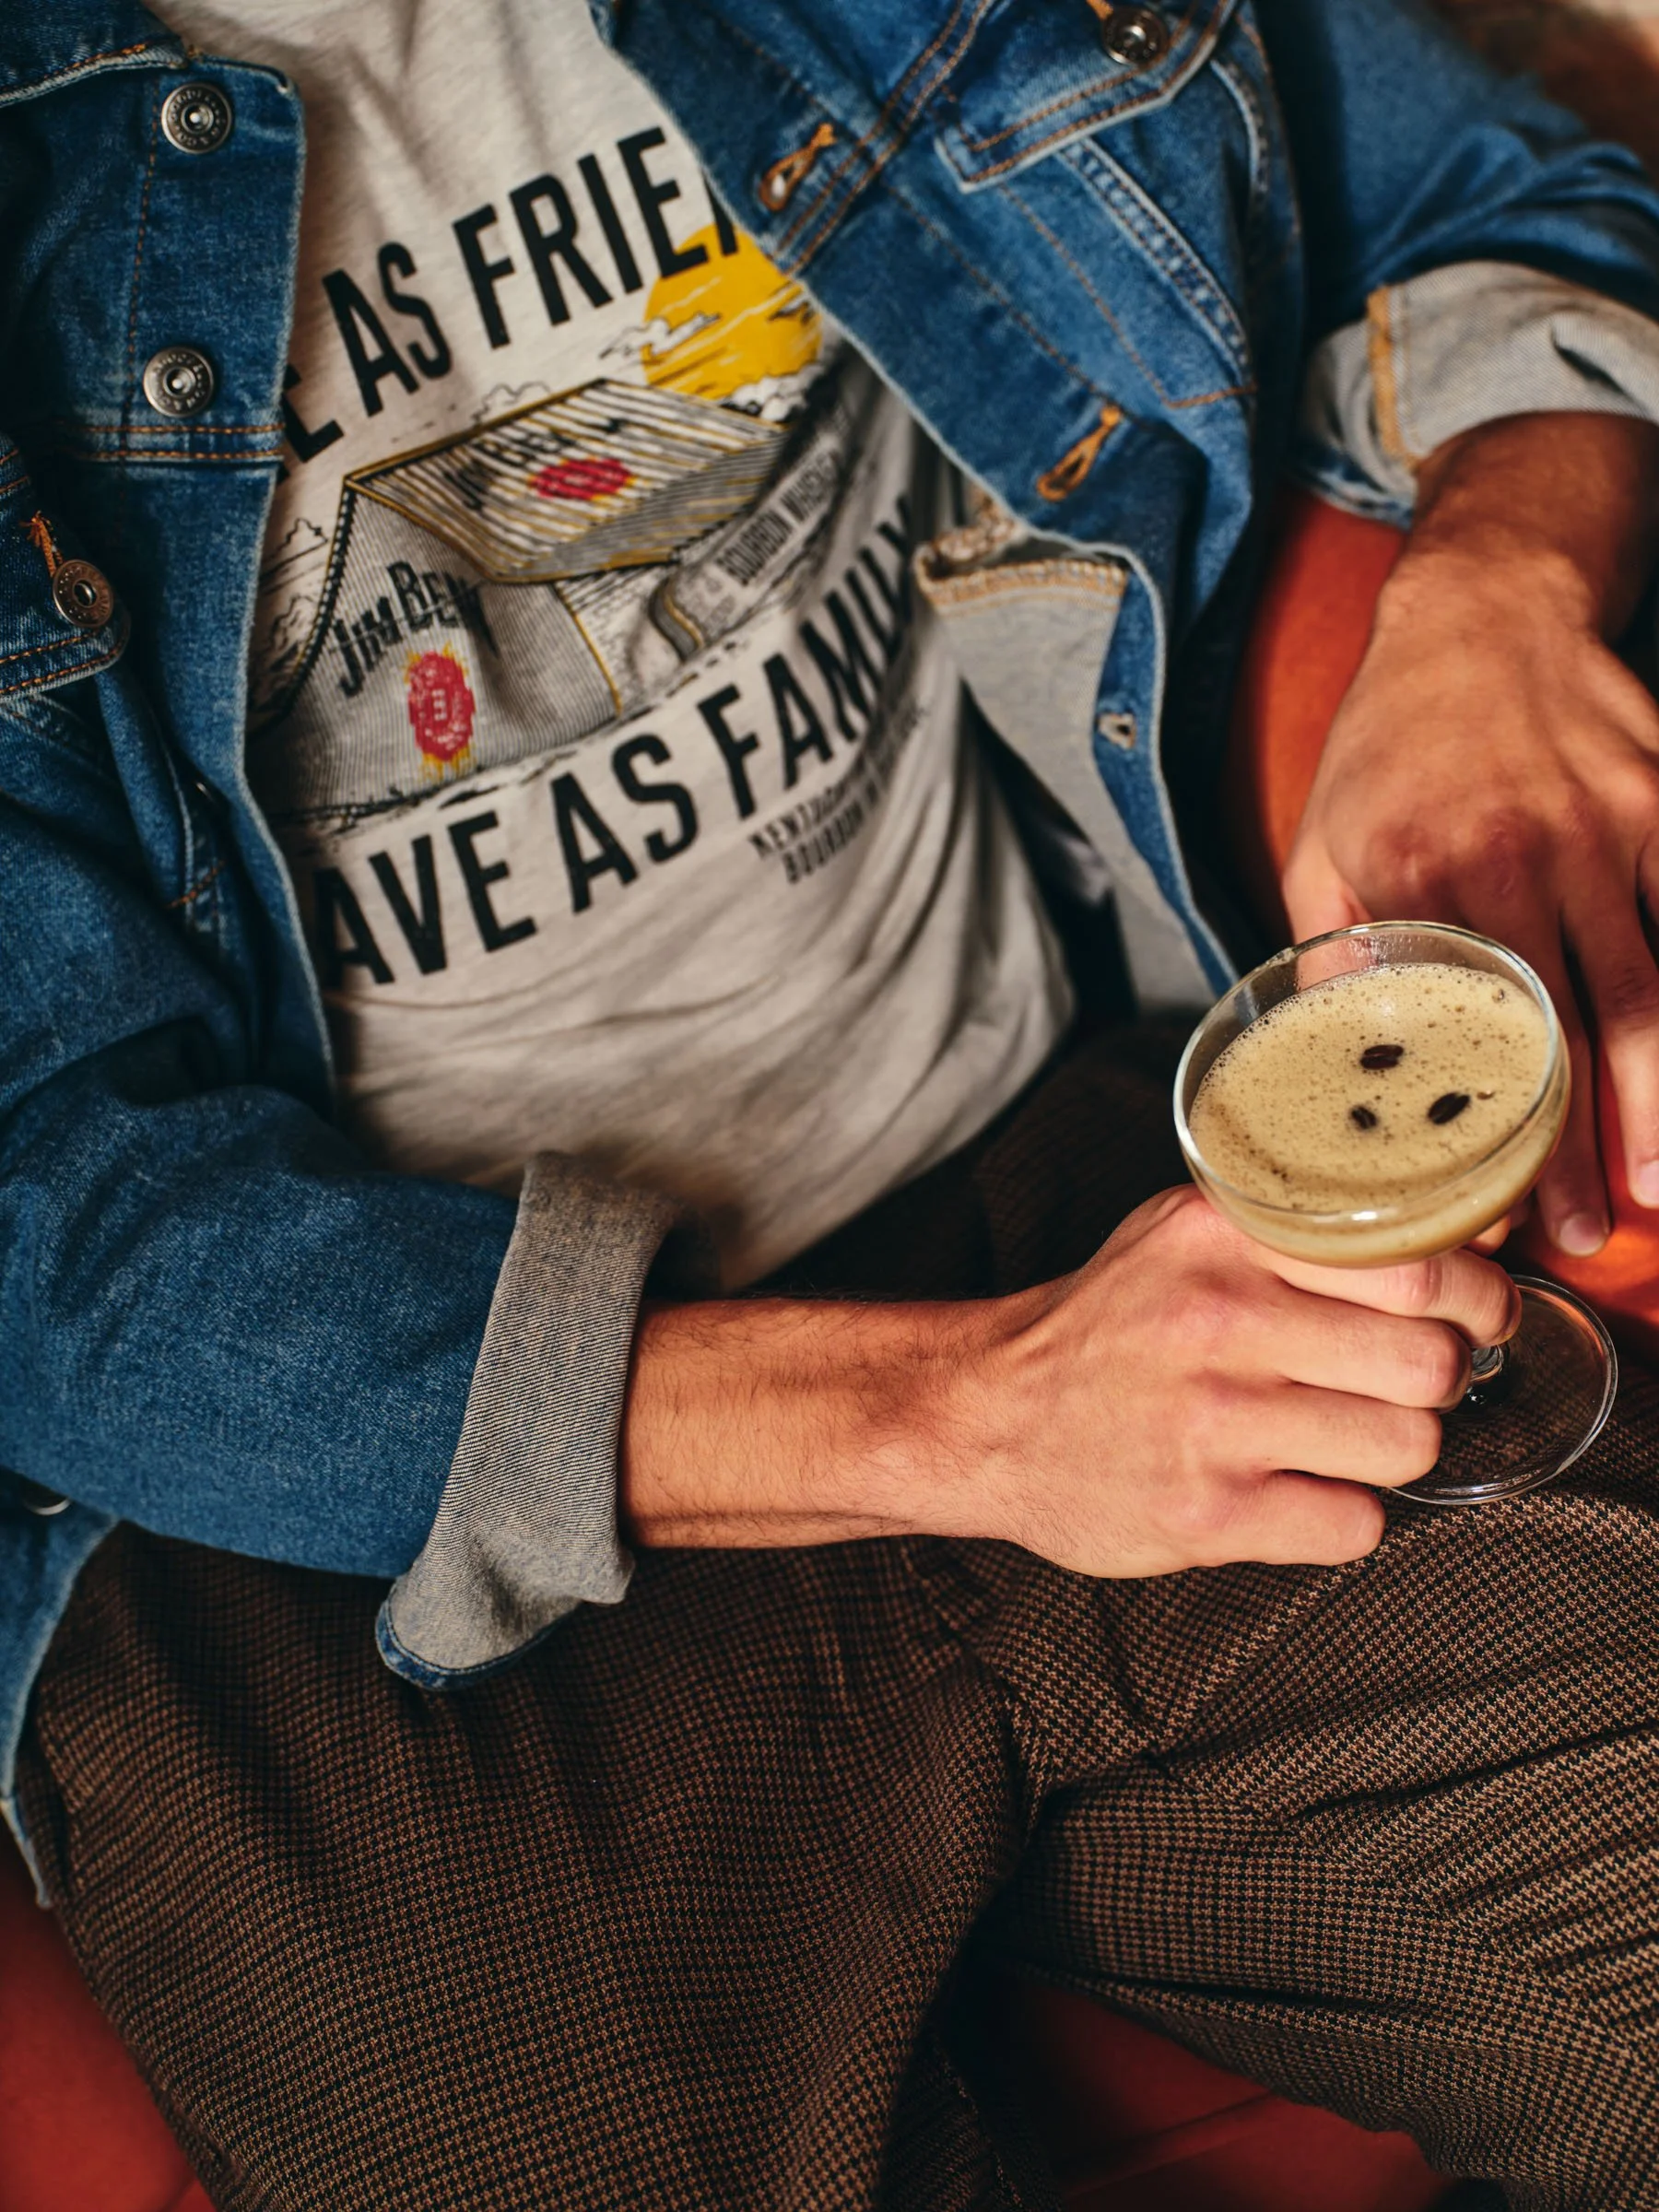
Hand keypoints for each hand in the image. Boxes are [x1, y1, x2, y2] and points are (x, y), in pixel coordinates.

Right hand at [955, 1187, 1517, 1575]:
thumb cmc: (1107, 1324)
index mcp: (1222, 1240)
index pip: (1415, 1269)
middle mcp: (1219, 1323)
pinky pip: (1356, 1526)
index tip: (1479, 1312)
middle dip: (1440, 1378)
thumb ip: (1298, 1230)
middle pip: (1430, 1364)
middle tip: (1409, 1380)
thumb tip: (1460, 1244)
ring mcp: (1214, 1426)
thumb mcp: (1184, 1234)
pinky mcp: (1208, 1516)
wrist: (985, 1415)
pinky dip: (1344, 1514)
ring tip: (1343, 1435)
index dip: (1477, 1299)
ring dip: (1394, 1448)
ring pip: (1408, 1447)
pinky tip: (1299, 1488)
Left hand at [1281, 412, 1658, 1256]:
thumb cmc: (1388, 743)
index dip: (1494, 1133)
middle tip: (1594, 1236)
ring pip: (1656, 990)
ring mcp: (1611, 828)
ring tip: (1658, 1188)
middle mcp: (1525, 854)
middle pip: (1578, 1031)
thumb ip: (1329, 951)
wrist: (1482, 611)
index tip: (1501, 1214)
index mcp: (1426, 873)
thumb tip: (1335, 1060)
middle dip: (1592, 1149)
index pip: (1471, 1034)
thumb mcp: (1320, 842)